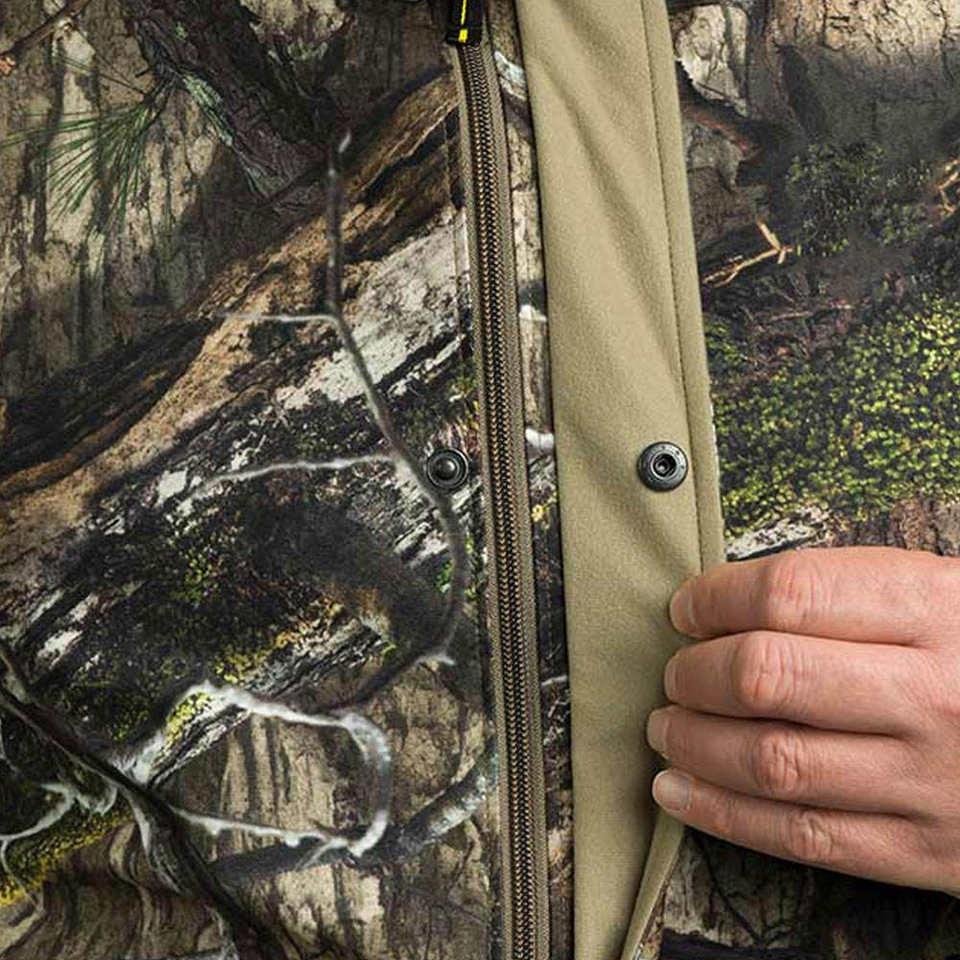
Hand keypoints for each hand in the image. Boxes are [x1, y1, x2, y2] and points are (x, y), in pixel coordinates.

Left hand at [646, 545, 959, 894]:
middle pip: (767, 676)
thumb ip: (845, 591)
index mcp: (935, 609)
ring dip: (693, 744)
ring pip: (771, 762)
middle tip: (674, 674)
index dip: (715, 598)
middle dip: (694, 673)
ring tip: (665, 728)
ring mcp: (929, 778)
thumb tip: (724, 600)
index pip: (791, 592)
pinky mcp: (924, 850)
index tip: (686, 609)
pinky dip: (722, 814)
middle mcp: (931, 694)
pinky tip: (678, 791)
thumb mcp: (940, 595)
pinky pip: (801, 837)